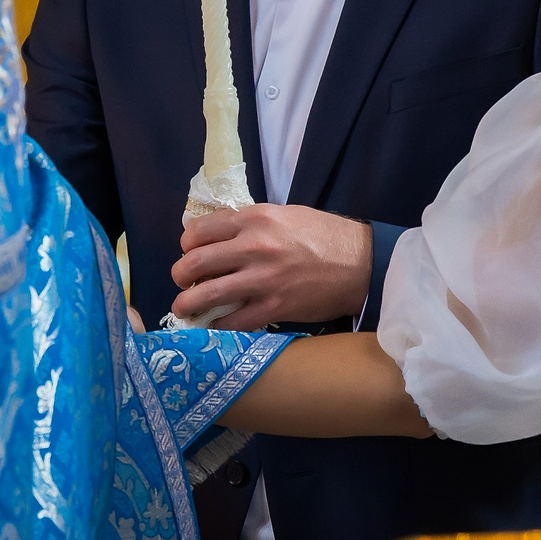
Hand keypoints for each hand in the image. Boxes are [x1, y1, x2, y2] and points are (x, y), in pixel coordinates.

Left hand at [169, 204, 372, 328]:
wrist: (361, 264)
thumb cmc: (324, 236)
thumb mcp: (284, 215)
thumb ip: (250, 224)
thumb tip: (218, 237)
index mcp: (255, 218)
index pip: (198, 230)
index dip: (188, 244)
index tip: (191, 252)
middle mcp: (253, 247)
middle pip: (193, 263)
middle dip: (180, 275)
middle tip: (182, 281)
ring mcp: (262, 280)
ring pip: (204, 295)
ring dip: (187, 304)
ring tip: (185, 308)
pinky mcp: (273, 308)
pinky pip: (231, 321)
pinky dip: (217, 324)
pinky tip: (216, 324)